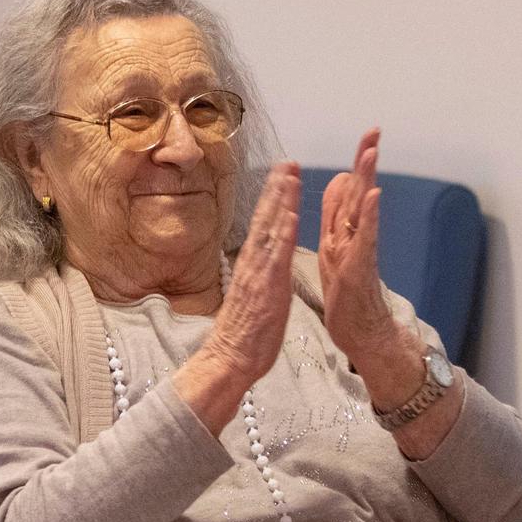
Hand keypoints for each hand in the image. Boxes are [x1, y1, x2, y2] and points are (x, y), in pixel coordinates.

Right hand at [176, 163, 299, 432]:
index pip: (264, 224)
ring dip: (282, 201)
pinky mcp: (268, 289)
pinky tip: (290, 215)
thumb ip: (260, 275)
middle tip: (289, 162)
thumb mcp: (255, 296)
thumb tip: (265, 260)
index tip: (284, 174)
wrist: (230, 360)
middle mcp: (254, 263)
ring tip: (291, 176)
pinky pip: (277, 258)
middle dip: (278, 189)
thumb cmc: (244, 334)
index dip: (274, 198)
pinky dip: (283, 235)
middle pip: (267, 218)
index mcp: (253, 265)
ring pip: (272, 230)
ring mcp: (260, 274)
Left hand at [319, 129, 399, 359]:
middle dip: (366, 160)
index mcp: (343, 231)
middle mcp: (354, 237)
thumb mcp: (336, 248)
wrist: (361, 334)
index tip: (368, 136)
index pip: (348, 188)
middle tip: (374, 131)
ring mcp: (358, 251)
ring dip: (367, 179)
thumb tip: (343, 183)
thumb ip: (338, 217)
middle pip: (359, 191)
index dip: (357, 163)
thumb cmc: (348, 295)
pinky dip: (368, 216)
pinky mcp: (359, 267)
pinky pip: (365, 238)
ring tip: (372, 152)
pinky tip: (373, 196)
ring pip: (362, 210)